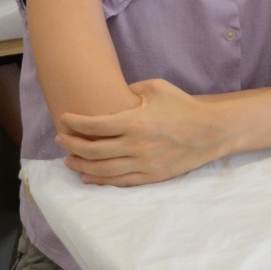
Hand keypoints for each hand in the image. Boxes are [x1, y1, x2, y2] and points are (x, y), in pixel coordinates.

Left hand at [55, 79, 226, 185]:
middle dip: (71, 144)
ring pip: (102, 170)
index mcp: (135, 122)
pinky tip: (88, 176)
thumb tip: (110, 95)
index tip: (63, 119)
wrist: (210, 131)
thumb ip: (129, 89)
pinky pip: (120, 182)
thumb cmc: (182, 105)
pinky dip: (100, 180)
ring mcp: (143, 164)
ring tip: (68, 159)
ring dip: (81, 164)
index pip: (94, 126)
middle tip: (60, 139)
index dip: (74, 123)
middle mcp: (136, 146)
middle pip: (93, 150)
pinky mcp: (151, 177)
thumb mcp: (156, 87)